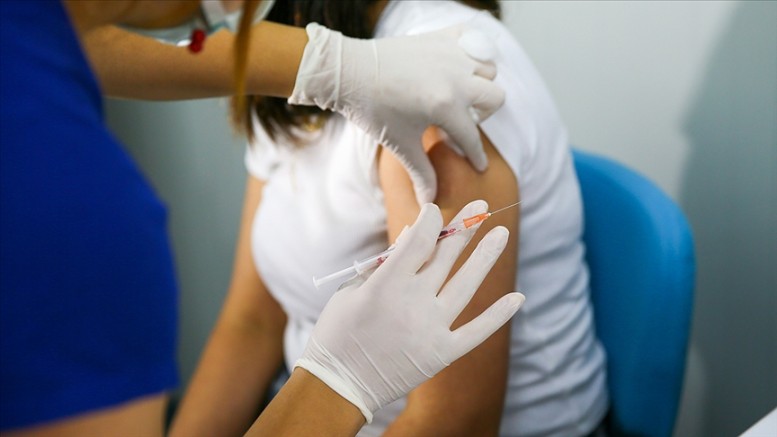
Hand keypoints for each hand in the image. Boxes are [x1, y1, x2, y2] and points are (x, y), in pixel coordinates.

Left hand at [289, 24, 505, 204]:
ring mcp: (450, 54)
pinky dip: (471, 50)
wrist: (349, 72)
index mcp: (446, 106)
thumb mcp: (399, 143)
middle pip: (496, 97)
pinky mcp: (440, 37)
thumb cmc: (372, 109)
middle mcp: (455, 78)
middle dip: (485, 114)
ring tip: (461, 93)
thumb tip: (429, 203)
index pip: (472, 137)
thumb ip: (421, 173)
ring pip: (488, 68)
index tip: (480, 166)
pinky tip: (459, 64)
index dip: (477, 156)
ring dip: (480, 83)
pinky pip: (471, 38)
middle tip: (466, 120)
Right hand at [294, 201, 524, 422]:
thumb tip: (411, 236)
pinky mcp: (442, 352)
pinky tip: (518, 298)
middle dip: (463, 228)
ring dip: (486, 256)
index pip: (419, 240)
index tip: (434, 210)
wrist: (340, 385)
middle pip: (445, 256)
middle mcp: (413, 302)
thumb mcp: (351, 290)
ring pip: (466, 284)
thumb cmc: (338, 332)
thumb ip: (383, 264)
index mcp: (385, 284)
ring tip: (501, 234)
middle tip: (480, 207)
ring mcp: (431, 328)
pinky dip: (498, 316)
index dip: (430, 219)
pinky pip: (477, 331)